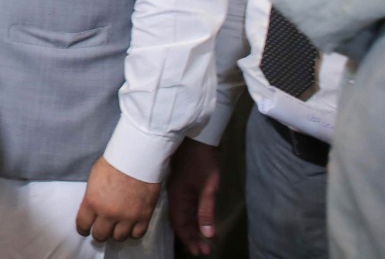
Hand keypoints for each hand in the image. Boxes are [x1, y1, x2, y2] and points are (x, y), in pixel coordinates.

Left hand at [75, 156, 159, 243]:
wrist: (137, 158)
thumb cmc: (114, 163)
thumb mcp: (94, 178)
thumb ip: (92, 197)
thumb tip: (92, 208)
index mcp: (93, 202)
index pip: (83, 225)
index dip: (83, 229)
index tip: (84, 230)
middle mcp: (109, 213)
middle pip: (100, 235)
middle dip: (99, 233)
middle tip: (101, 228)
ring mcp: (127, 217)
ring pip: (118, 238)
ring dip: (116, 233)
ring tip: (116, 226)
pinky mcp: (143, 217)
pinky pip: (137, 235)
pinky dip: (132, 232)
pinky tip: (130, 226)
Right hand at [167, 140, 220, 255]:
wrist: (198, 137)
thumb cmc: (203, 161)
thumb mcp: (208, 187)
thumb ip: (206, 211)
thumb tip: (208, 235)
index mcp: (178, 197)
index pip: (180, 224)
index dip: (189, 239)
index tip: (200, 252)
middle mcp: (176, 196)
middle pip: (180, 222)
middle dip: (192, 237)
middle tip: (205, 251)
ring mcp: (180, 190)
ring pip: (184, 215)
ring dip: (194, 229)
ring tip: (206, 242)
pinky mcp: (185, 186)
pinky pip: (187, 207)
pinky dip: (195, 218)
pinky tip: (202, 223)